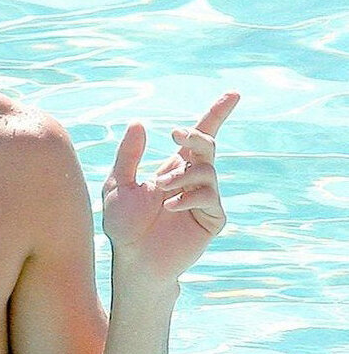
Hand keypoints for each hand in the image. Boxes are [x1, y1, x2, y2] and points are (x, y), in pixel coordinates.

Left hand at [102, 92, 239, 286]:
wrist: (133, 259)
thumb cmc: (124, 225)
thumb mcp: (119, 184)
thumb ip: (129, 156)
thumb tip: (139, 123)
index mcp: (174, 168)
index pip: (199, 137)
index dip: (217, 115)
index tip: (233, 94)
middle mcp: (193, 180)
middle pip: (208, 146)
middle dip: (195, 136)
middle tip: (175, 135)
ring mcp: (204, 199)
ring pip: (207, 171)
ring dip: (182, 174)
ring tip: (160, 188)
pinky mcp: (211, 219)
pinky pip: (209, 198)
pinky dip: (188, 197)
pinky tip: (170, 207)